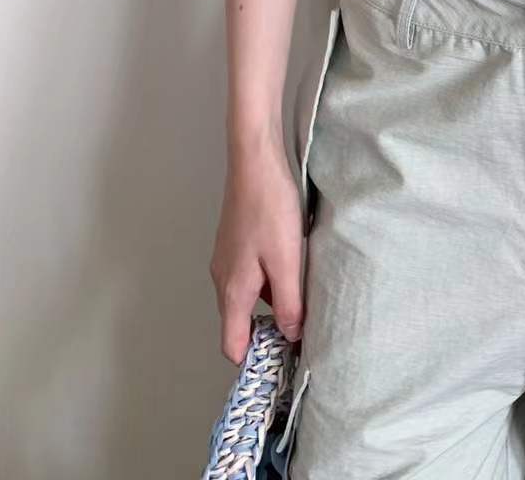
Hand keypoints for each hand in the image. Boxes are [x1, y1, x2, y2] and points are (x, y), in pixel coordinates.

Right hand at [210, 141, 304, 362]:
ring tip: (301, 302)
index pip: (232, 345)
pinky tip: (291, 269)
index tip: (281, 361)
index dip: (253, 359)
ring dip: (269, 305)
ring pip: (246, 298)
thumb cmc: (271, 209)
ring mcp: (226, 259)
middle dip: (265, 334)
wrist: (255, 162)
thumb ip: (289, 302)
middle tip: (298, 335)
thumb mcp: (287, 260)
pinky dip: (267, 283)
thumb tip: (291, 337)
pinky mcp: (234, 243)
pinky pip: (249, 276)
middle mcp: (223, 279)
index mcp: (233, 290)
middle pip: (238, 323)